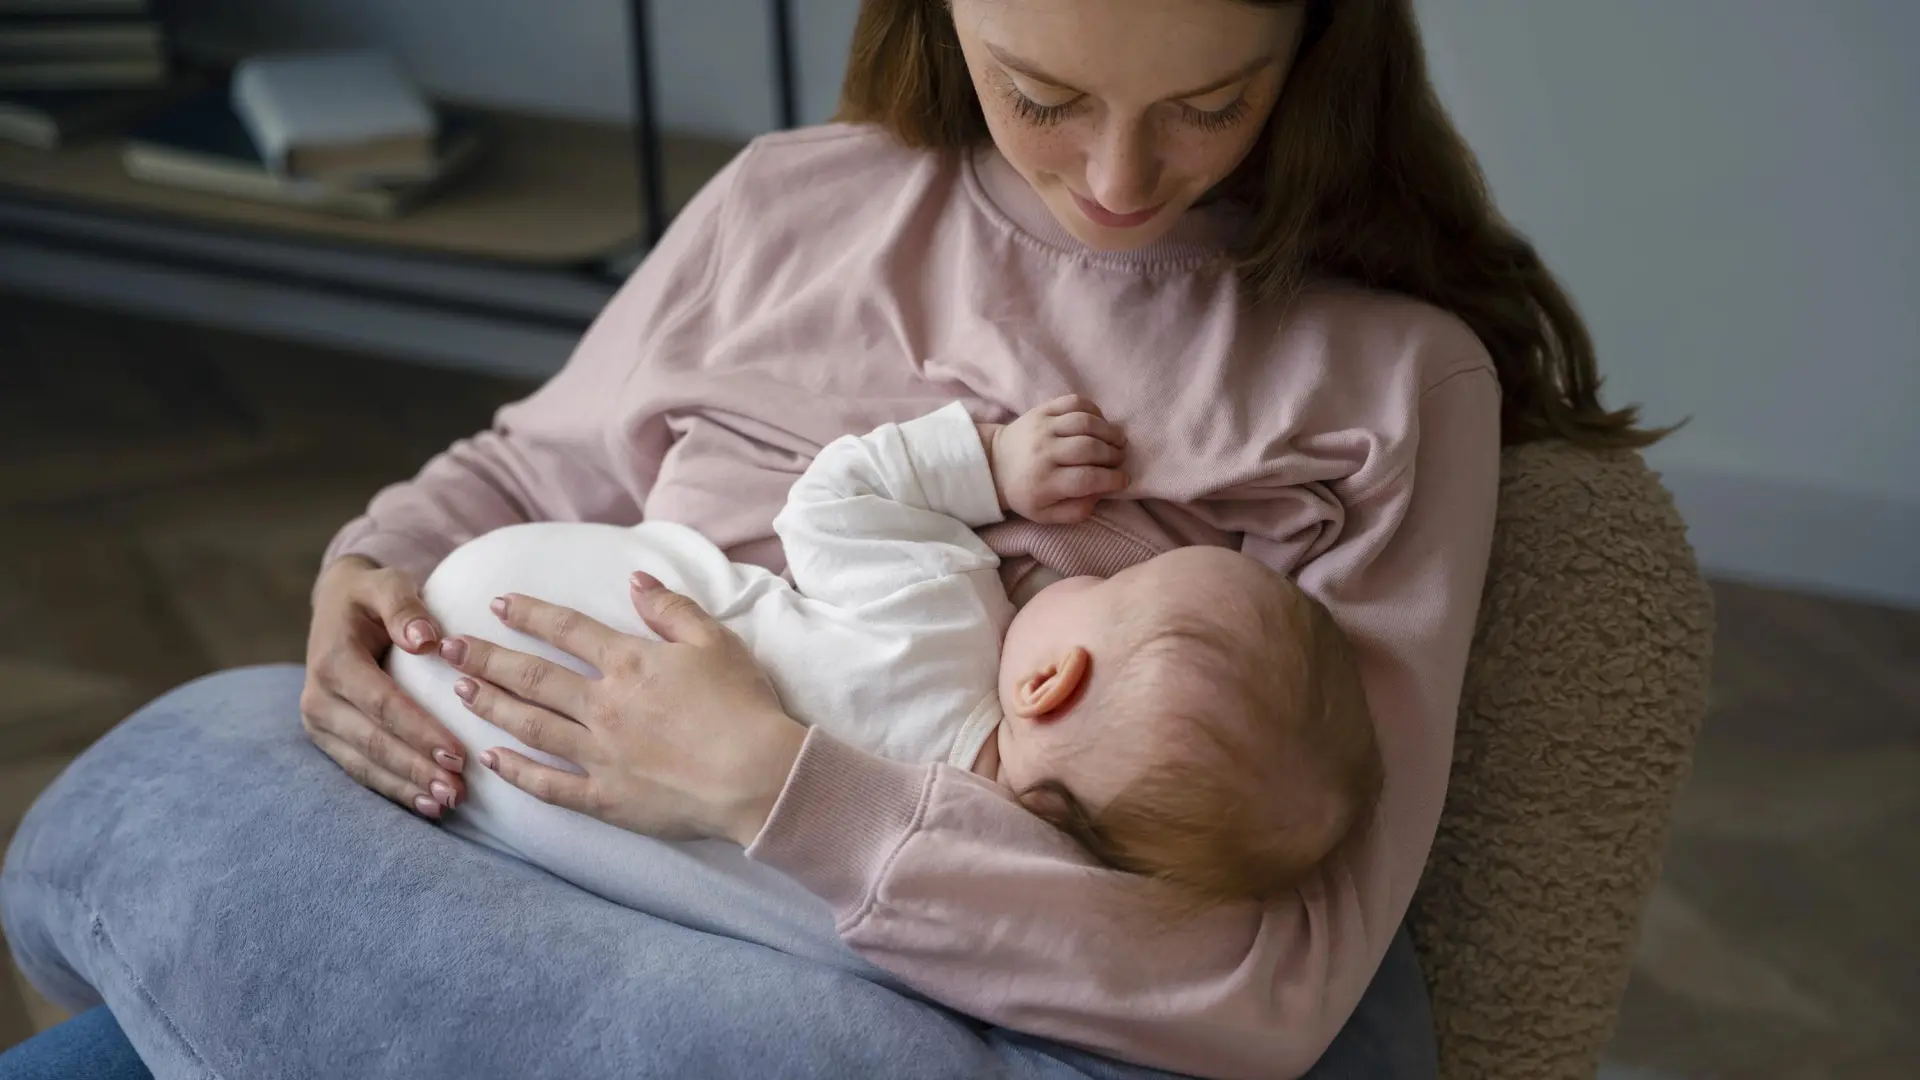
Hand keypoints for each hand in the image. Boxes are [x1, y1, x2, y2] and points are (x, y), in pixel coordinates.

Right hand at [301, 556, 466, 818]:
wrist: (338, 605)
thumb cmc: (373, 594)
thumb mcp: (387, 584)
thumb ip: (405, 607)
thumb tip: (426, 639)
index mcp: (333, 660)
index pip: (382, 704)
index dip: (419, 731)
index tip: (458, 754)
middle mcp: (318, 697)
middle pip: (373, 742)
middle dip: (416, 769)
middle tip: (458, 791)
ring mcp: (319, 722)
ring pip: (365, 764)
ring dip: (406, 788)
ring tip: (446, 804)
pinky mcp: (328, 738)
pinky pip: (361, 769)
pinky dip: (393, 790)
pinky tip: (426, 807)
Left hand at [437, 573, 807, 846]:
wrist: (759, 776)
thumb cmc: (745, 706)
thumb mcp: (716, 642)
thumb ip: (671, 609)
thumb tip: (635, 580)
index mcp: (630, 663)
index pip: (567, 630)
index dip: (530, 614)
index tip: (499, 605)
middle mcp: (604, 705)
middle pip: (533, 677)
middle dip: (486, 658)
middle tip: (448, 648)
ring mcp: (600, 754)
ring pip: (530, 726)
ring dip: (492, 706)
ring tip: (461, 692)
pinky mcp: (605, 797)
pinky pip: (549, 785)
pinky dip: (516, 773)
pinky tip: (491, 760)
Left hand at [982, 394, 1128, 523]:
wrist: (995, 463)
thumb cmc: (1026, 492)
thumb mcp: (1046, 514)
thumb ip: (1076, 511)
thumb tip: (1100, 494)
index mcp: (1045, 481)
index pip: (1087, 479)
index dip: (1112, 479)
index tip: (1123, 480)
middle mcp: (1044, 452)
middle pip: (1089, 448)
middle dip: (1113, 455)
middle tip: (1120, 459)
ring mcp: (1043, 427)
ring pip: (1085, 423)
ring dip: (1109, 431)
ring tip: (1118, 440)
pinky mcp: (1042, 409)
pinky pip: (1075, 402)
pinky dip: (1094, 410)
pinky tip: (1100, 422)